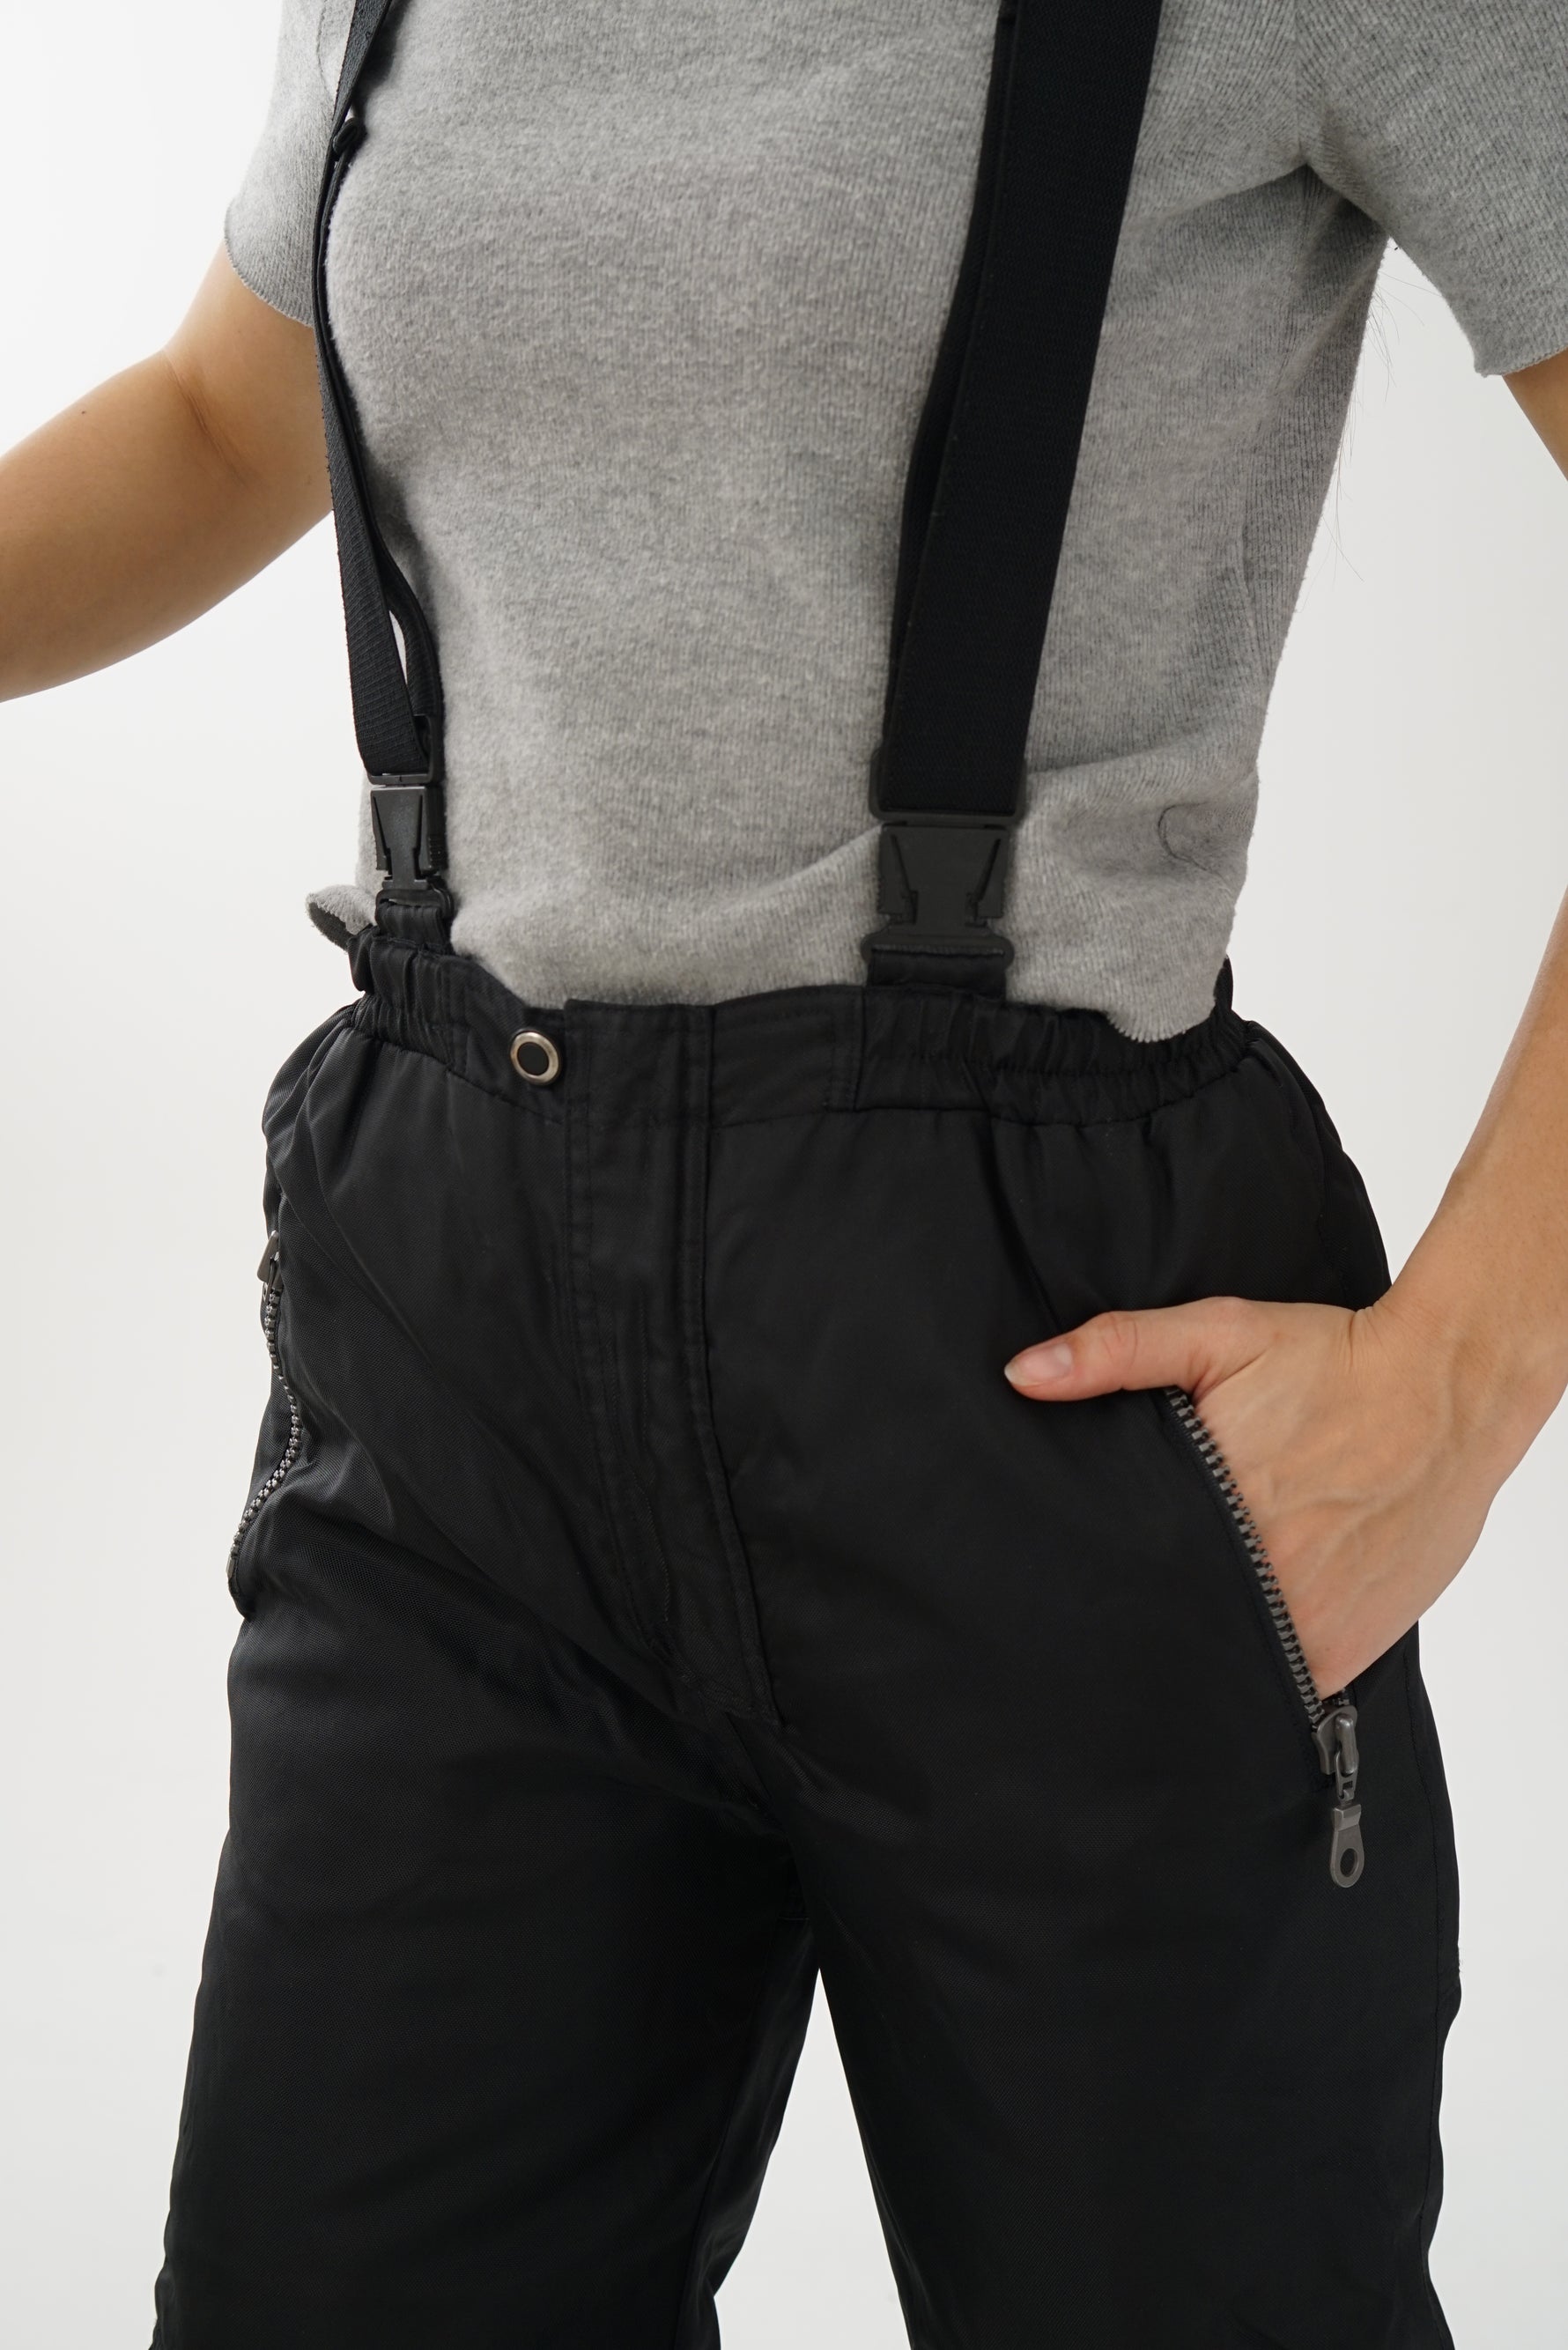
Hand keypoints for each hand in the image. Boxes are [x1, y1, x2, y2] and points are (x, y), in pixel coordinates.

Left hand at [1004, 1291, 1513, 1693]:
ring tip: (1178, 1621)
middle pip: (1167, 1625)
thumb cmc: (1333, 1360)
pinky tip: (1239, 1639)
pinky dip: (1261, 1670)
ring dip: (1197, 1648)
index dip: (1090, 1585)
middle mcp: (1259, 1580)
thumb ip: (1118, 1351)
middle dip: (1137, 1620)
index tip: (1066, 1582)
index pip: (1122, 1577)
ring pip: (1222, 1664)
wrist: (1448, 1388)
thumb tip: (1023, 1374)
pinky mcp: (1346, 1650)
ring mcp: (1306, 1625)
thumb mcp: (1218, 1335)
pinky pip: (1283, 1683)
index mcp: (1211, 1511)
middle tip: (1113, 1606)